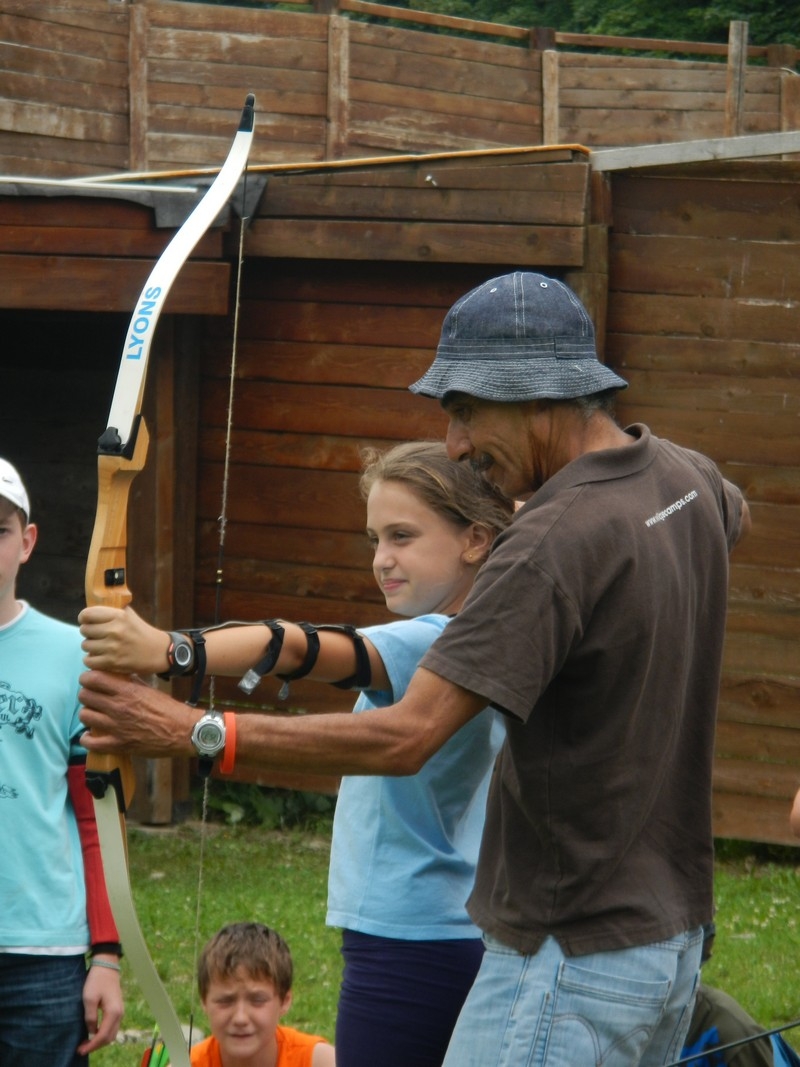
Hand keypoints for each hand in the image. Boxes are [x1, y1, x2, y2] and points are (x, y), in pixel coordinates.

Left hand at [78, 957, 123, 1054]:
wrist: (107, 966)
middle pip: (109, 1038)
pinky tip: (93, 1033)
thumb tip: (91, 1031)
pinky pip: (112, 1027)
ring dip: (100, 1041)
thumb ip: (90, 1017)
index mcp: (113, 1012)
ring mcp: (120, 1011)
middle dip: (96, 1046)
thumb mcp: (89, 999)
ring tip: (86, 1042)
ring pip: (112, 1033)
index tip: (80, 1050)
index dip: (92, 1046)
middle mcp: (120, 1014)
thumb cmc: (96, 981)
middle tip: (81, 1048)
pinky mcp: (117, 1009)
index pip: (103, 1036)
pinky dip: (103, 1034)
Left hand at [79, 605, 168, 673]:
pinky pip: (89, 661)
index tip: (87, 621)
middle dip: (89, 633)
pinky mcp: (113, 663)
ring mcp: (113, 647)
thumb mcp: (129, 615)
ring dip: (91, 647)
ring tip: (100, 647)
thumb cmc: (142, 632)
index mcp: (119, 616)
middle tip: (97, 635)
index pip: (87, 614)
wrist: (159, 652)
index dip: (84, 618)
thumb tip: (91, 611)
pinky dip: (91, 660)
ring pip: (85, 645)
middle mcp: (115, 630)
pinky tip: (99, 657)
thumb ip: (111, 611)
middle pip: (84, 630)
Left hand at [79, 670, 197, 758]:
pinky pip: (89, 742)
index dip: (87, 678)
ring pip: (85, 716)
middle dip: (87, 695)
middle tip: (93, 698)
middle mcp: (118, 707)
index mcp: (127, 691)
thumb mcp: (149, 689)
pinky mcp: (117, 745)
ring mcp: (115, 727)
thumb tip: (115, 676)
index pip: (93, 679)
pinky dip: (87, 738)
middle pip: (84, 696)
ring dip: (88, 714)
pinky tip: (92, 735)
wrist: (182, 731)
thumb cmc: (168, 709)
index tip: (90, 681)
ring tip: (95, 715)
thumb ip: (130, 682)